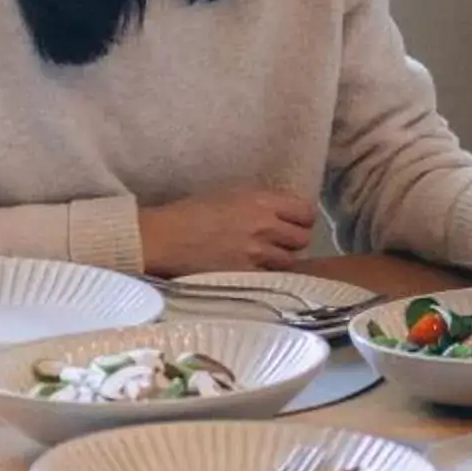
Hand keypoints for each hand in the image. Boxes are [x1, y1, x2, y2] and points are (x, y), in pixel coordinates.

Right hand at [136, 187, 317, 275]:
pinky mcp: (246, 274)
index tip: (295, 222)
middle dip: (295, 240)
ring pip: (290, 260)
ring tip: (266, 257)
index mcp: (262, 201)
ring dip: (281, 259)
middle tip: (281, 242)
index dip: (303, 218)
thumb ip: (261, 202)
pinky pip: (271, 276)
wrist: (165, 237)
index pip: (306, 212)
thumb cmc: (192, 211)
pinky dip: (267, 274)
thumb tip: (283, 210)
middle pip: (303, 238)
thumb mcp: (231, 194)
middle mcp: (265, 226)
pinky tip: (255, 270)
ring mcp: (256, 253)